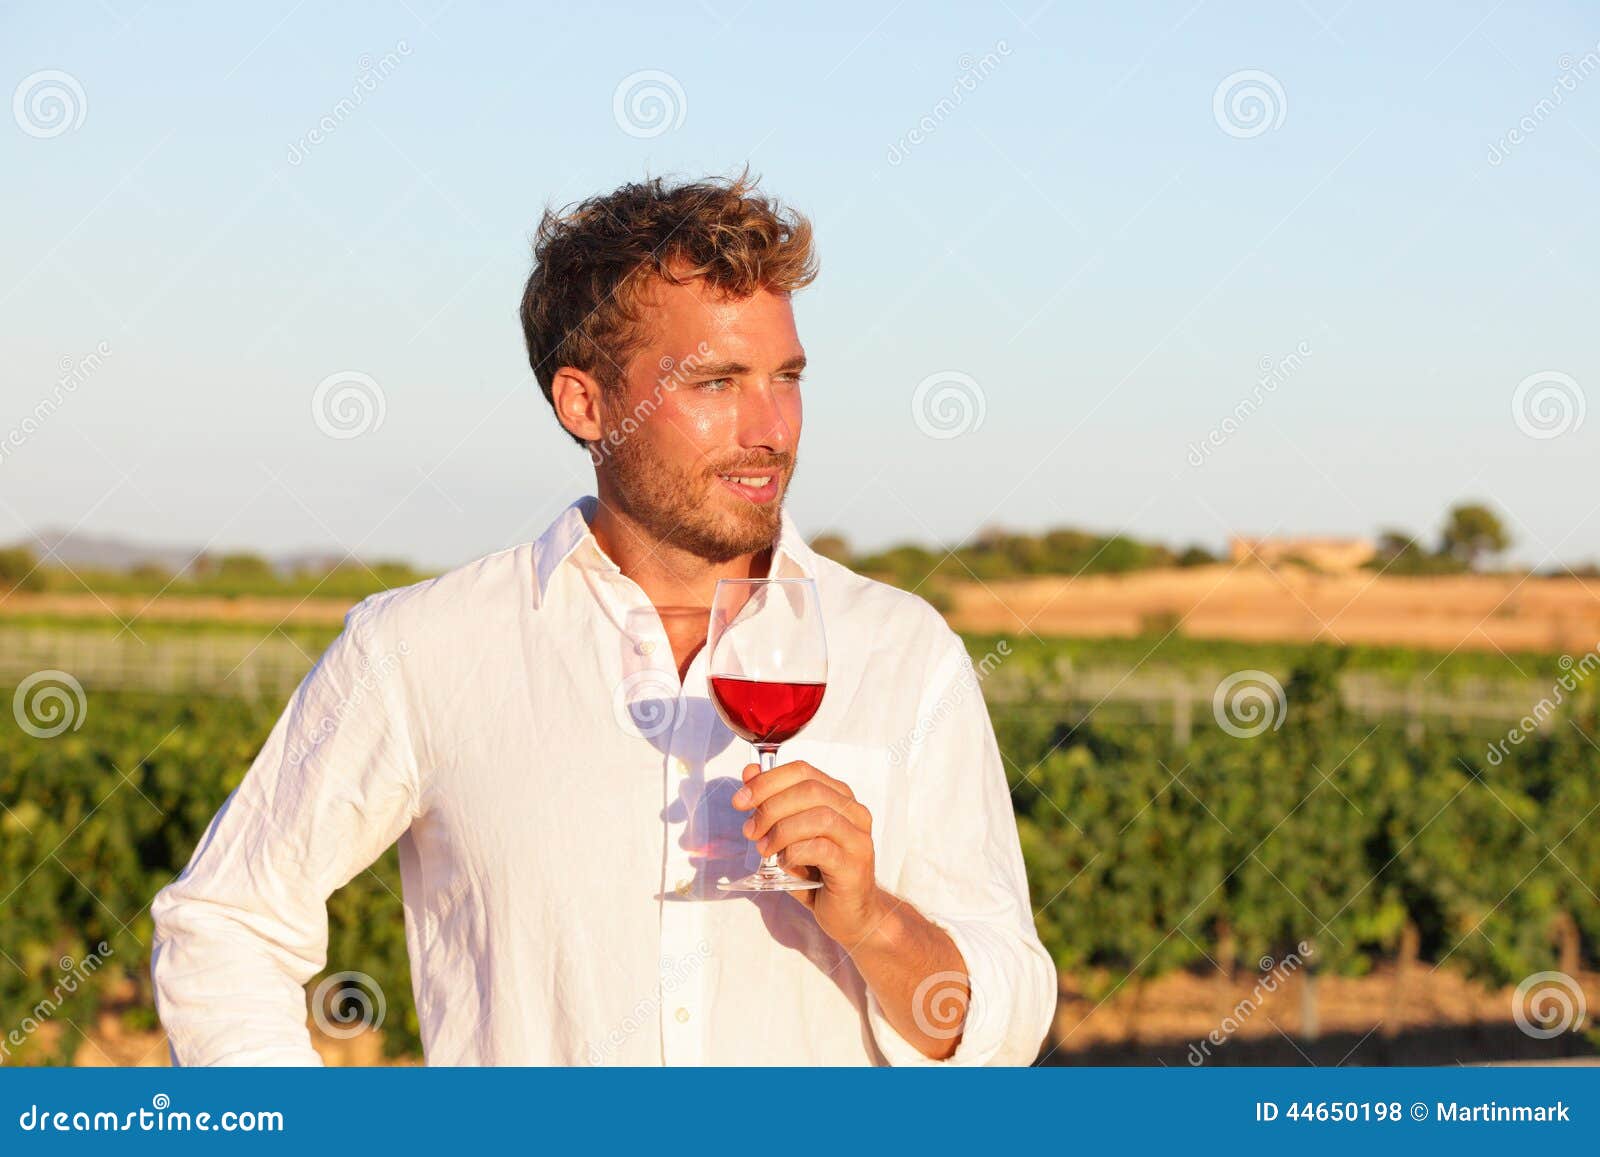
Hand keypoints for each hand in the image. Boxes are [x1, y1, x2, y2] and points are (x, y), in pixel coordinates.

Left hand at [731, 759, 884, 944]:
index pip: (802, 771)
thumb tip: (749, 773)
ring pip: (818, 817)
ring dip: (781, 831)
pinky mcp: (854, 866)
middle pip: (809, 790)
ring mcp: (858, 839)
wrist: (850, 914)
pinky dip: (794, 852)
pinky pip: (822, 849)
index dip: (767, 781)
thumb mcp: (790, 834)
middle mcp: (854, 812)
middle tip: (750, 830)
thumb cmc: (819, 872)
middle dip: (770, 806)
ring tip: (764, 848)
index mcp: (839, 796)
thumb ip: (772, 803)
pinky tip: (784, 862)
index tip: (740, 800)